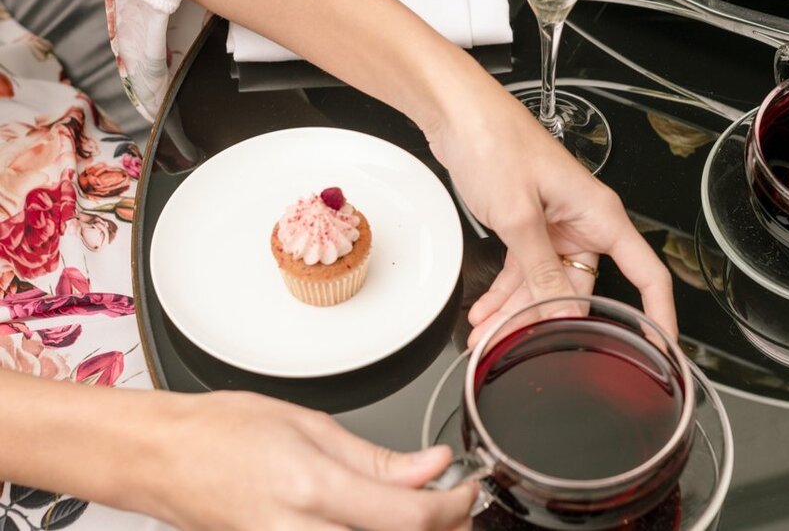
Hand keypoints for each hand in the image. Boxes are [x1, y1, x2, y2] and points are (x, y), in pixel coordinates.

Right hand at [147, 391, 475, 530]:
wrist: (163, 459)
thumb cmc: (223, 430)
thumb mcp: (309, 425)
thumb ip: (376, 458)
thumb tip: (431, 468)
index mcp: (312, 488)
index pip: (411, 517)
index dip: (455, 506)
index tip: (467, 488)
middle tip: (456, 507)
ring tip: (425, 516)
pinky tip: (382, 523)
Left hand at [423, 83, 676, 347]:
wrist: (459, 116)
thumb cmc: (496, 142)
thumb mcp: (519, 215)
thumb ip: (540, 268)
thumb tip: (563, 310)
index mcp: (599, 215)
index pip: (647, 274)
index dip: (659, 314)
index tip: (660, 348)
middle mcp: (581, 222)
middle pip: (580, 289)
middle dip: (549, 320)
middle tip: (520, 345)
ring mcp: (553, 226)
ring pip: (544, 283)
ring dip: (516, 310)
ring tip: (489, 335)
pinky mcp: (526, 224)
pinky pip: (521, 270)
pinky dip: (503, 291)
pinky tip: (485, 311)